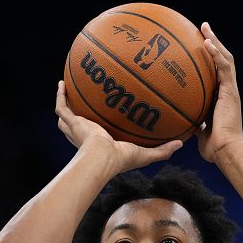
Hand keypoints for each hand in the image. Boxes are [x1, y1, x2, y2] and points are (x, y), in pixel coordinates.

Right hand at [55, 81, 181, 172]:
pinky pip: (62, 106)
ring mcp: (77, 128)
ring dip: (67, 103)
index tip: (110, 116)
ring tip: (69, 89)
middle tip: (86, 101)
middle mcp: (88, 135)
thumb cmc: (121, 160)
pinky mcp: (72, 122)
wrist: (102, 157)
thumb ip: (163, 150)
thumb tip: (181, 144)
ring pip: (68, 115)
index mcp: (103, 142)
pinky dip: (60, 95)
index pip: (101, 134)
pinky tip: (62, 83)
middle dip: (81, 115)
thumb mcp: (146, 154)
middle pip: (81, 124)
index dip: (103, 126)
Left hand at [197, 22, 242, 162]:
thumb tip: (181, 118)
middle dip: (213, 42)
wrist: (225, 151)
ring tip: (205, 28)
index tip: (199, 45)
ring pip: (225, 60)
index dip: (210, 57)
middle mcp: (228, 90)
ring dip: (215, 42)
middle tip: (203, 28)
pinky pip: (224, 69)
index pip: (217, 72)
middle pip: (222, 60)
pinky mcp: (231, 92)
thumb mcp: (199, 130)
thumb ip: (194, 122)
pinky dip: (216, 55)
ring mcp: (231, 90)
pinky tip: (208, 43)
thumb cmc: (213, 147)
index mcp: (222, 97)